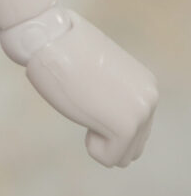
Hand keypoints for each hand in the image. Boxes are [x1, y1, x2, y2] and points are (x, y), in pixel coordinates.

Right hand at [19, 11, 156, 166]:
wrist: (47, 36)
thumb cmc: (60, 48)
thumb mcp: (97, 70)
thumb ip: (111, 91)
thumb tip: (104, 108)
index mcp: (145, 84)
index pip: (137, 127)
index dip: (104, 119)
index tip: (85, 94)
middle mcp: (149, 99)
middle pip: (134, 146)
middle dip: (105, 134)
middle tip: (84, 105)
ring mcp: (140, 114)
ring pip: (123, 156)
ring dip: (100, 141)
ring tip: (84, 110)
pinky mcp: (125, 127)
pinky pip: (109, 159)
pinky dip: (92, 147)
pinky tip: (82, 117)